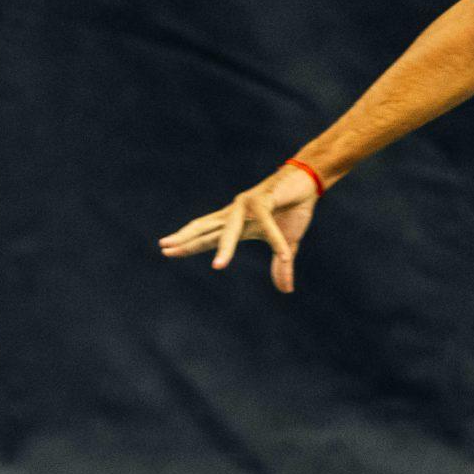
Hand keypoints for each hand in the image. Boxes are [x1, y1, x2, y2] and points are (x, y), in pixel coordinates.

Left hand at [157, 165, 320, 293]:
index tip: (166, 250)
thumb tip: (285, 291)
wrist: (308, 182)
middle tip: (165, 247)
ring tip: (217, 266)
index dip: (187, 243)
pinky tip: (284, 256)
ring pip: (231, 229)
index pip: (206, 235)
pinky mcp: (265, 199)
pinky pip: (268, 224)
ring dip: (225, 248)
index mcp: (236, 223)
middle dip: (186, 239)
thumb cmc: (293, 209)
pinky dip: (277, 241)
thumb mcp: (287, 245)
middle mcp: (235, 213)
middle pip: (205, 228)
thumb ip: (281, 265)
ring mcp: (247, 205)